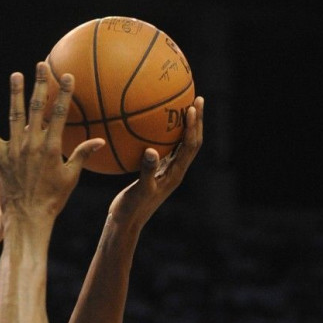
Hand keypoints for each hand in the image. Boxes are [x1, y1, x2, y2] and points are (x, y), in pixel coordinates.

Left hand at [0, 63, 103, 231]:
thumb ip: (82, 156)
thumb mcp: (70, 178)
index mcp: (51, 148)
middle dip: (40, 85)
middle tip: (40, 65)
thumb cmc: (52, 201)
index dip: (64, 93)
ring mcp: (14, 150)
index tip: (67, 76)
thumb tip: (100, 142)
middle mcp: (32, 144)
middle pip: (37, 108)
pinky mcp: (0, 160)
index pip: (60, 114)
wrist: (27, 219)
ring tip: (15, 76)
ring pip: (14, 115)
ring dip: (15, 94)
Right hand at [107, 97, 203, 229]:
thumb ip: (146, 171)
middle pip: (191, 142)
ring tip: (182, 105)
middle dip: (196, 121)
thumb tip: (151, 150)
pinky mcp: (155, 173)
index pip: (190, 146)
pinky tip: (153, 123)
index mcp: (175, 175)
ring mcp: (165, 172)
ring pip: (180, 145)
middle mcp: (174, 172)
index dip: (193, 126)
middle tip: (197, 98)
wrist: (124, 224)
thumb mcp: (139, 191)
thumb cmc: (131, 210)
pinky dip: (164, 135)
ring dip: (184, 126)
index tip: (193, 106)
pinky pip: (164, 149)